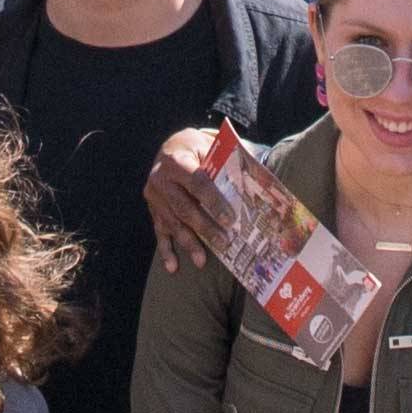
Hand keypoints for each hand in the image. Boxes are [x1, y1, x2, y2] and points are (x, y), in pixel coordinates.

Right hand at [143, 128, 232, 269]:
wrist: (169, 148)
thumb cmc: (198, 148)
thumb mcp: (209, 145)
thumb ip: (226, 160)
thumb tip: (258, 175)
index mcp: (176, 159)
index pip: (196, 182)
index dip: (213, 201)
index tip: (230, 219)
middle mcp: (160, 178)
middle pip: (183, 207)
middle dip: (204, 227)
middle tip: (223, 242)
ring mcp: (154, 196)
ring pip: (172, 223)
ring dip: (188, 243)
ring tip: (202, 261)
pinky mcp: (153, 210)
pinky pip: (159, 232)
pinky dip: (166, 251)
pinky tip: (173, 267)